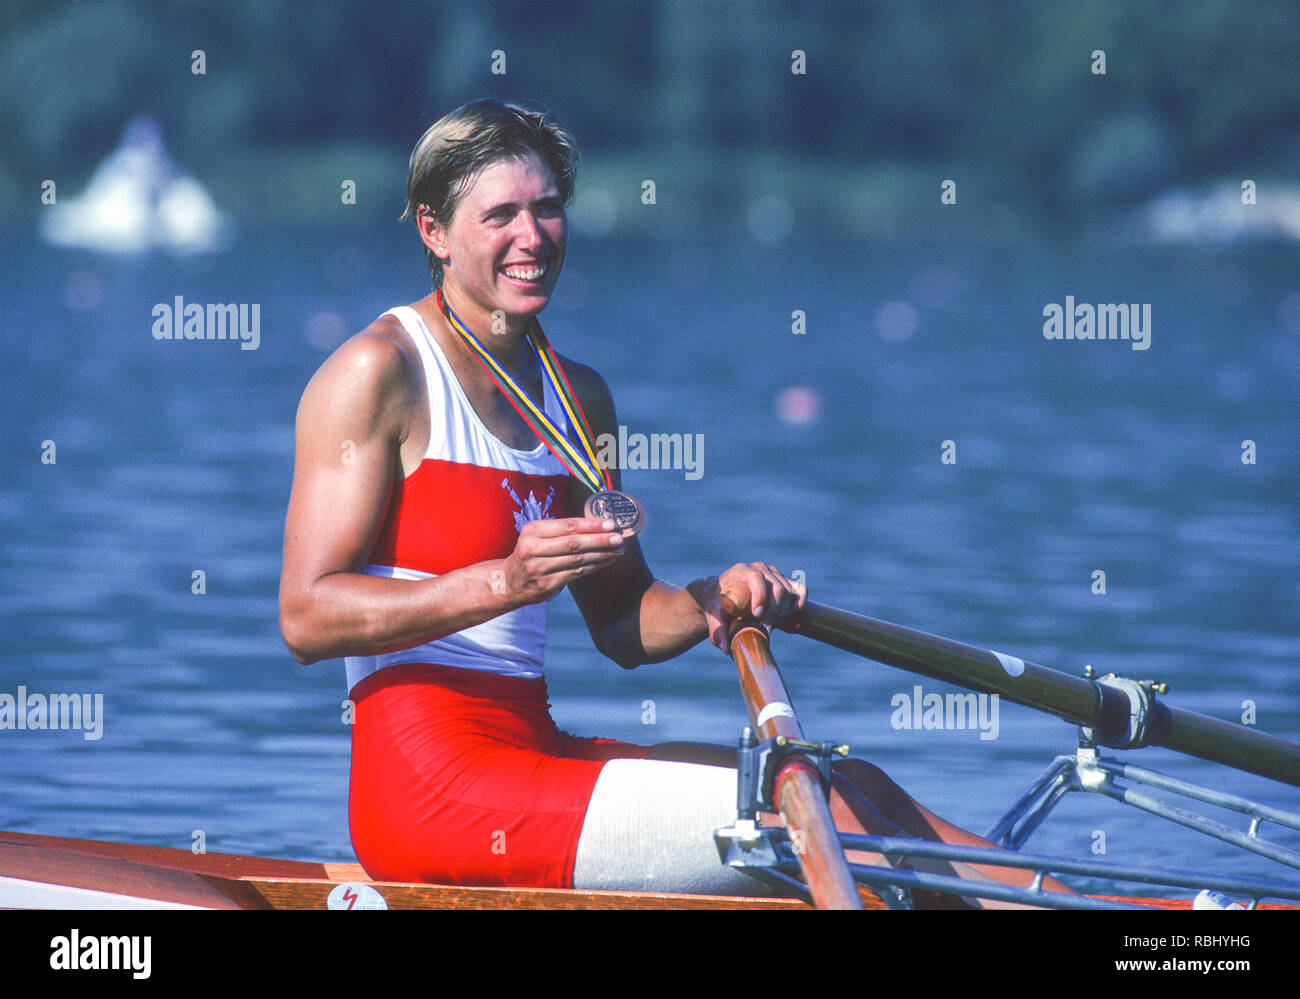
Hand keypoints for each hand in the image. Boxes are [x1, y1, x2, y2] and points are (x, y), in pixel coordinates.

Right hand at [501, 516, 625, 605]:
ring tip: (618, 549)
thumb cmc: (530, 553)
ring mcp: (539, 568)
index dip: (591, 525)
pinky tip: (606, 561)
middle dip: (600, 540)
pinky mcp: (546, 585)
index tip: (610, 524)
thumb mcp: (536, 535)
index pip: (567, 526)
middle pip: (574, 543)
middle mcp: (533, 549)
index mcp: (532, 531)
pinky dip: (594, 566)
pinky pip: (576, 573)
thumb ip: (560, 530)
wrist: (508, 582)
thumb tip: (597, 524)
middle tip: (619, 538)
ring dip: (601, 554)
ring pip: (577, 559)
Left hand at [694, 562, 807, 652]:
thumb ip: (718, 631)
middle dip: (773, 611)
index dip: (761, 595)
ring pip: (788, 591)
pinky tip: (795, 611)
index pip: (756, 577)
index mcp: (741, 571)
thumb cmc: (717, 604)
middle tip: (766, 629)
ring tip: (770, 626)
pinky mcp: (783, 581)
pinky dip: (800, 600)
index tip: (757, 615)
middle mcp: (759, 568)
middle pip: (776, 587)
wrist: (722, 595)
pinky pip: (799, 589)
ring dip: (783, 612)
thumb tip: (727, 649)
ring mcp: (773, 574)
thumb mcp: (713, 616)